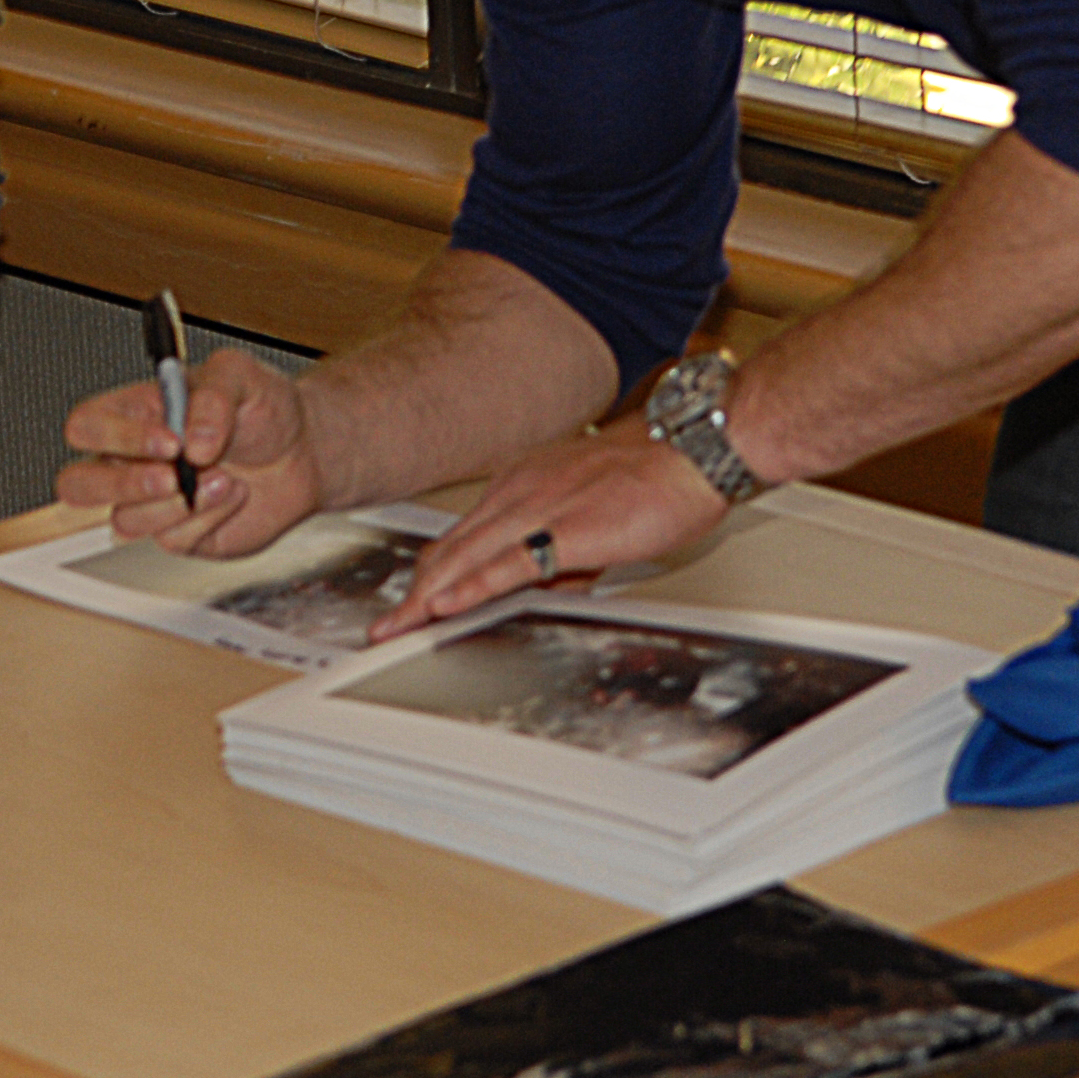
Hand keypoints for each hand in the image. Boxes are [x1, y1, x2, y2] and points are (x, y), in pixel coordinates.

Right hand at [55, 346, 322, 556]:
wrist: (303, 452)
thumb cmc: (263, 409)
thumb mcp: (242, 376)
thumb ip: (213, 396)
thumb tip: (193, 441)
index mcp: (134, 412)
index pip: (86, 426)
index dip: (114, 436)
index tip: (168, 439)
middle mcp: (133, 459)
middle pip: (77, 485)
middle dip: (123, 485)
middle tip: (172, 477)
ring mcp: (152, 501)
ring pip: (124, 521)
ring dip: (179, 504)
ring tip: (224, 478)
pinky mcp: (178, 534)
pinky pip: (173, 540)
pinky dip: (209, 519)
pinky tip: (233, 495)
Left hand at [376, 420, 729, 638]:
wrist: (691, 452)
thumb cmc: (652, 476)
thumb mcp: (590, 510)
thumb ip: (563, 547)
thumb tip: (552, 582)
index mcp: (523, 484)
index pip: (461, 534)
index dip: (430, 570)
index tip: (409, 599)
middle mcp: (521, 491)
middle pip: (451, 547)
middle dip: (414, 591)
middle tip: (387, 625)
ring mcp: (540, 508)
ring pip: (467, 556)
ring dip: (428, 595)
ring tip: (401, 626)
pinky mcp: (567, 529)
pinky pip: (508, 564)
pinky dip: (471, 587)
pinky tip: (448, 605)